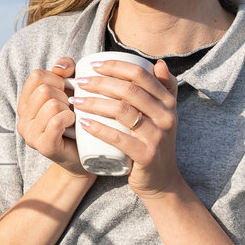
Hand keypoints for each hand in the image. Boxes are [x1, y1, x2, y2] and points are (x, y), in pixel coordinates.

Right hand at [15, 58, 88, 176]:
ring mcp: (30, 135)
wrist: (85, 154)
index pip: (36, 76)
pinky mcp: (44, 146)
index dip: (56, 79)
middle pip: (44, 90)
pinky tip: (73, 123)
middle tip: (71, 108)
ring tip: (72, 117)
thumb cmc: (77, 120)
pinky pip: (56, 121)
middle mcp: (22, 119)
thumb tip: (61, 66)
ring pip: (52, 104)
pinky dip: (69, 118)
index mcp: (25, 103)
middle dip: (64, 95)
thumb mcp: (71, 90)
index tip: (65, 91)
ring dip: (69, 108)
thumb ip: (66, 71)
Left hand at [69, 57, 184, 196]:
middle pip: (129, 90)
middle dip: (100, 82)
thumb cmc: (155, 142)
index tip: (92, 65)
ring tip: (75, 101)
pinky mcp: (147, 156)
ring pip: (122, 111)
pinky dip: (99, 129)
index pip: (140, 74)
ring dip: (94, 103)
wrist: (162, 180)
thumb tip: (157, 63)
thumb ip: (164, 89)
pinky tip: (83, 123)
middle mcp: (166, 116)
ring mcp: (158, 136)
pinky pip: (119, 138)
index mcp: (168, 102)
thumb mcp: (164, 115)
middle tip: (79, 83)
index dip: (115, 66)